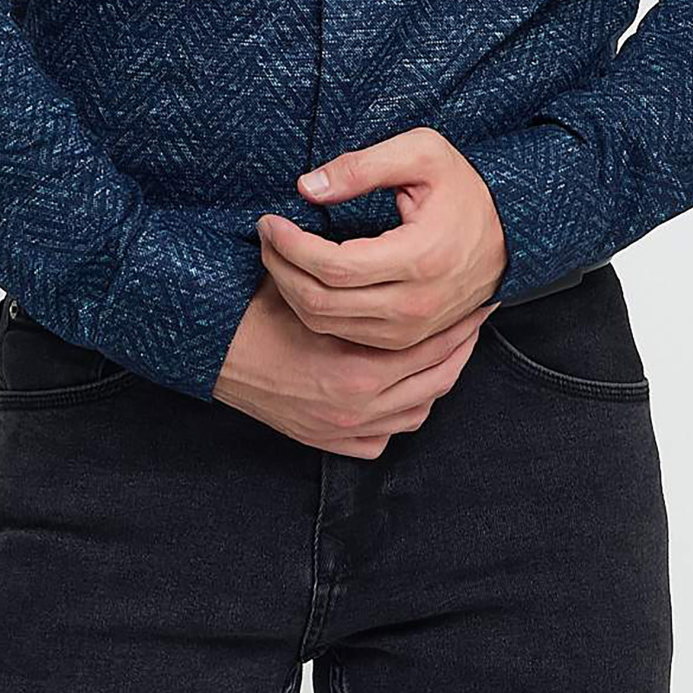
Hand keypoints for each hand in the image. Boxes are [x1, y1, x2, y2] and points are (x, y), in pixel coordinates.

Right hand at [212, 271, 497, 457]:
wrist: (214, 353)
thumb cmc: (258, 313)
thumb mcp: (312, 287)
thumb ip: (354, 280)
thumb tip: (395, 251)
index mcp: (360, 370)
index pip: (432, 348)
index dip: (460, 321)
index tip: (478, 300)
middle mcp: (360, 409)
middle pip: (436, 381)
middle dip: (460, 349)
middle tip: (475, 321)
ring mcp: (346, 430)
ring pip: (418, 411)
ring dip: (437, 379)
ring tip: (450, 349)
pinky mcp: (330, 441)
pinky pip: (385, 437)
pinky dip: (402, 413)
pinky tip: (409, 387)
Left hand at [256, 127, 508, 351]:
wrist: (510, 235)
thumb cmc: (463, 187)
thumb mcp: (421, 154)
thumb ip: (362, 166)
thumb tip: (307, 187)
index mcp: (418, 258)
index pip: (332, 265)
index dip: (290, 245)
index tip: (269, 221)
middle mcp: (414, 305)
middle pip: (322, 303)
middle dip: (280, 269)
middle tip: (265, 237)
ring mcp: (410, 330)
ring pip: (328, 327)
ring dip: (291, 292)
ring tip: (277, 254)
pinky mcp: (407, 340)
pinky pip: (345, 337)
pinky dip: (314, 312)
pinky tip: (303, 280)